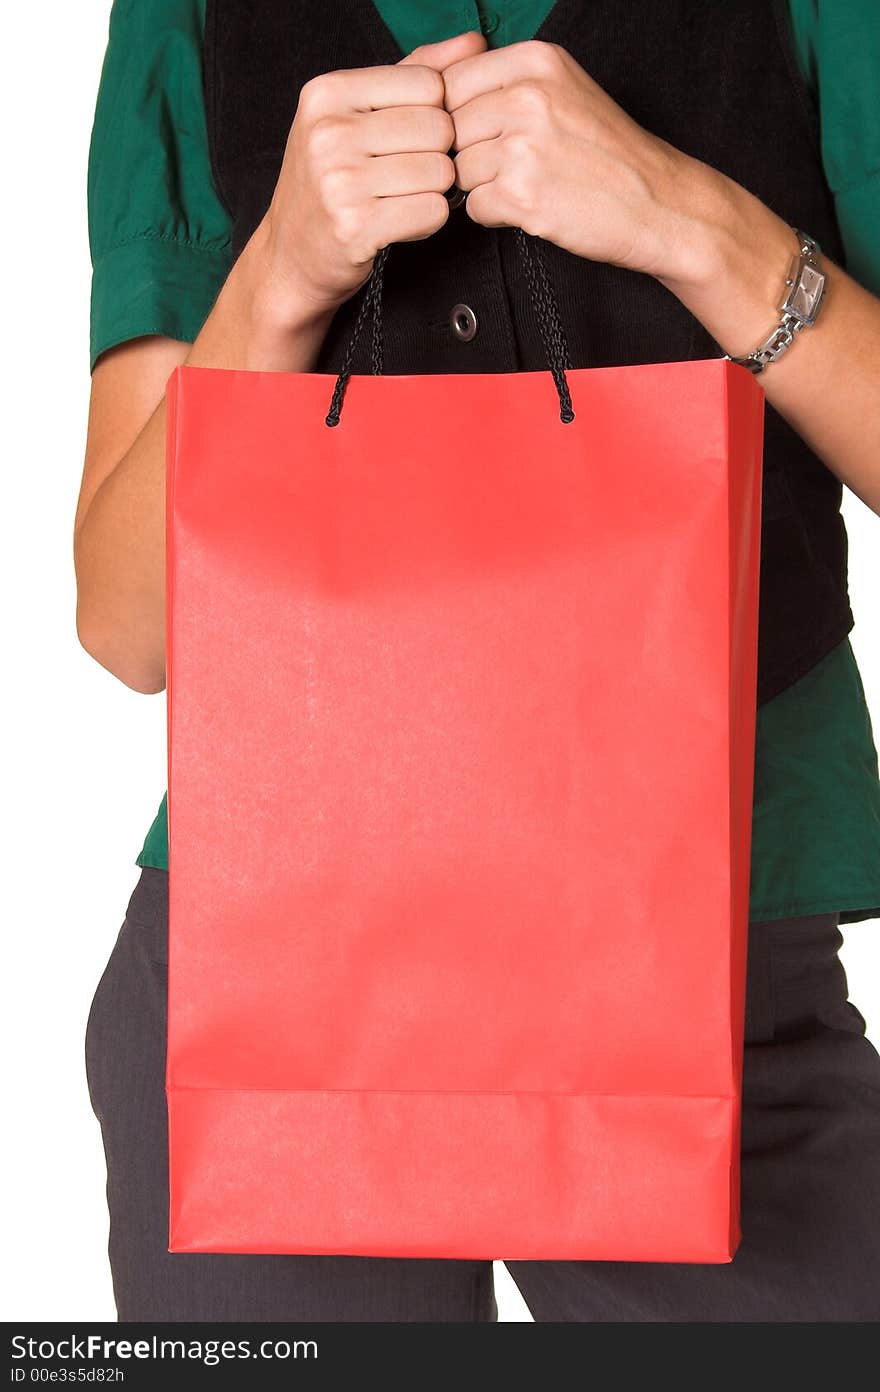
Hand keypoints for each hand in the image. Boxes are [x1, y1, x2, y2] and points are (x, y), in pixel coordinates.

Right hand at [258, 31, 486, 321]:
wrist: (292, 254)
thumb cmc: (331, 181)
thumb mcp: (357, 114)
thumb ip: (415, 73)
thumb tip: (474, 42)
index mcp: (327, 93)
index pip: (428, 84)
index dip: (435, 113)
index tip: (411, 137)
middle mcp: (329, 132)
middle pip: (439, 128)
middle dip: (437, 155)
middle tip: (407, 174)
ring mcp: (339, 180)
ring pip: (440, 173)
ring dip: (434, 191)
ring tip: (401, 198)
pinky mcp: (356, 226)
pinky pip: (432, 212)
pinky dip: (428, 221)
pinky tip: (401, 222)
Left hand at [441, 39, 712, 285]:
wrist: (657, 202)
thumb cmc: (610, 152)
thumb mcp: (564, 88)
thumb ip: (507, 81)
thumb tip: (439, 90)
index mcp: (535, 60)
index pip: (449, 81)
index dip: (454, 116)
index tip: (480, 134)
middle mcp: (526, 96)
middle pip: (450, 129)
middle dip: (470, 153)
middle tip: (512, 166)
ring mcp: (522, 146)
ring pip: (459, 169)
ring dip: (483, 186)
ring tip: (527, 185)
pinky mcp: (521, 194)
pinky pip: (473, 207)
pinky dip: (494, 214)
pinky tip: (530, 206)